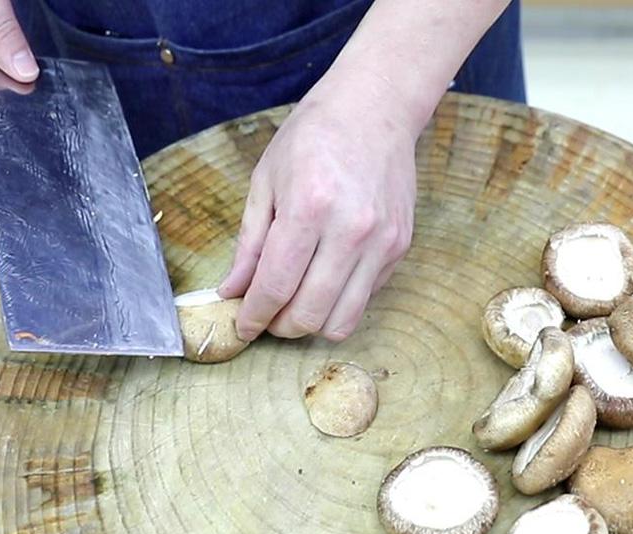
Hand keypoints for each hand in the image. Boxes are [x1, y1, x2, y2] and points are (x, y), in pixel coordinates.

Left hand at [218, 75, 418, 341]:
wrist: (375, 108)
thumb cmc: (314, 137)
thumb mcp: (266, 182)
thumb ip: (250, 244)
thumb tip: (232, 292)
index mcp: (310, 207)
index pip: (276, 287)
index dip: (253, 317)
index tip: (241, 327)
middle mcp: (351, 229)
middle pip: (309, 314)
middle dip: (280, 326)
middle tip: (266, 315)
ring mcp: (381, 242)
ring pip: (341, 321)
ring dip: (312, 324)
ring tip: (294, 306)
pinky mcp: (399, 248)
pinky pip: (364, 299)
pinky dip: (338, 302)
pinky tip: (324, 279)